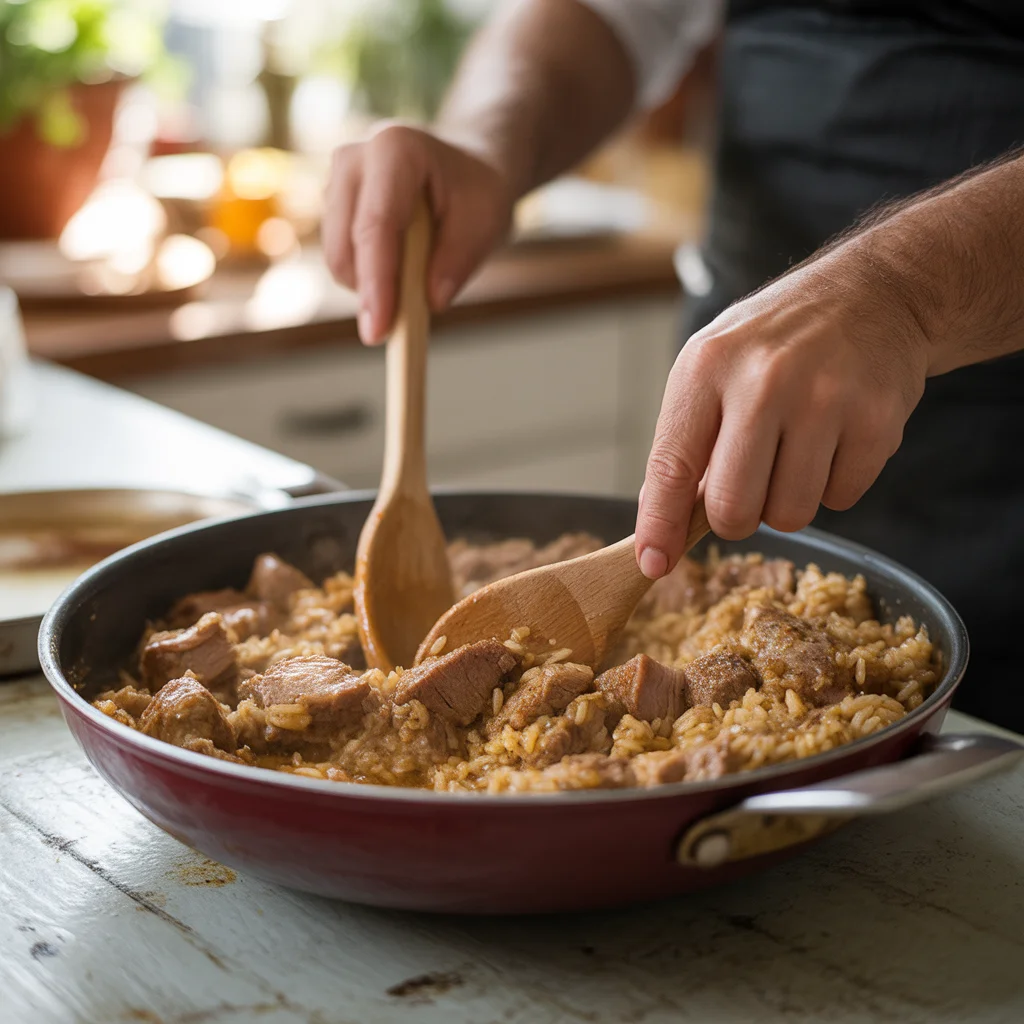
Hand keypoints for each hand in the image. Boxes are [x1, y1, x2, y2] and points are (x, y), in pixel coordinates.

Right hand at [323, 123, 513, 343]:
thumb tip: (430, 302)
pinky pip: (341, 258)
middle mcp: (354, 159)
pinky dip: (367, 278)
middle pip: (345, 246)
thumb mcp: (488, 223)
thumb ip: (459, 261)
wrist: (466, 166)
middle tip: (398, 331)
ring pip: (339, 257)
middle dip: (368, 294)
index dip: (375, 282)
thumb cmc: (478, 192)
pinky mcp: (332, 205)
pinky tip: (402, 267)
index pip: (376, 226)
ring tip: (418, 276)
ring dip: (372, 286)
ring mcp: (336, 181)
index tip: (378, 330)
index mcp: (395, 150)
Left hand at [635, 249, 930, 577]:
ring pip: (789, 515)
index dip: (660, 525)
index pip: (671, 467)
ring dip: (786, 501)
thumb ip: (683, 441)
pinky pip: (840, 500)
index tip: (654, 563)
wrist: (873, 293)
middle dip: (734, 516)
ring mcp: (826, 400)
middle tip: (746, 485)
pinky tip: (835, 437)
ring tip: (794, 450)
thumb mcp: (711, 368)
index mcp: (707, 367)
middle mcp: (764, 381)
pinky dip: (833, 484)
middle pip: (732, 508)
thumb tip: (659, 529)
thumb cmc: (775, 342)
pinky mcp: (877, 421)